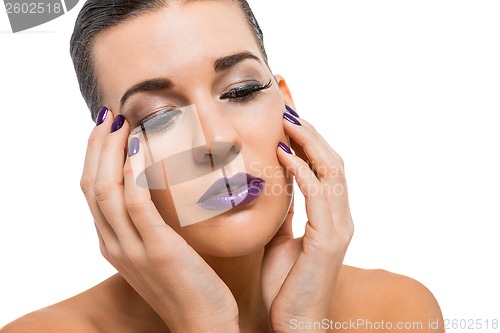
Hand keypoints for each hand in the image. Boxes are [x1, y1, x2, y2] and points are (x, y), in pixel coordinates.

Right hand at [80, 109, 238, 332]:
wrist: (204, 323)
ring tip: (122, 123)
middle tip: (109, 117)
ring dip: (111, 152)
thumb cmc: (189, 284)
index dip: (95, 158)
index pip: (91, 192)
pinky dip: (134, 172)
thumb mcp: (160, 251)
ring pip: (105, 191)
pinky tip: (142, 147)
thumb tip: (157, 189)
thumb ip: (150, 224)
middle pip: (90, 186)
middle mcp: (114, 245)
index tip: (108, 130)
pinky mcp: (156, 250)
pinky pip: (135, 203)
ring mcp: (131, 249)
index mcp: (113, 244)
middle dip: (97, 147)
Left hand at [261, 111, 353, 331]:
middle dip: (311, 132)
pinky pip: (318, 195)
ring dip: (309, 142)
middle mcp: (340, 217)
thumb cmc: (286, 285)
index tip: (288, 117)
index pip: (324, 168)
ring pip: (332, 171)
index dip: (309, 141)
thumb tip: (276, 187)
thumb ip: (285, 213)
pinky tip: (282, 154)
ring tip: (287, 120)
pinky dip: (301, 171)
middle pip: (333, 161)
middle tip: (288, 107)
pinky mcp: (328, 240)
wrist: (293, 324)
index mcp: (330, 217)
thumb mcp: (281, 240)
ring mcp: (338, 227)